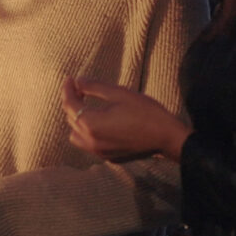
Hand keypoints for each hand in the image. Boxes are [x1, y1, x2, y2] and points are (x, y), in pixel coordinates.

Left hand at [63, 77, 190, 161]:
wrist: (167, 137)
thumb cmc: (145, 112)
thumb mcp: (119, 94)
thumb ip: (94, 87)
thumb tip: (78, 81)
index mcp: (91, 124)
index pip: (69, 104)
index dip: (68, 89)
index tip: (70, 78)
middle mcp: (90, 142)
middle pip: (71, 119)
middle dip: (72, 102)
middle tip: (79, 88)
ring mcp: (99, 152)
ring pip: (76, 135)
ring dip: (77, 119)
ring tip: (86, 106)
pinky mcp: (109, 157)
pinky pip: (89, 144)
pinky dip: (88, 132)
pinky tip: (99, 122)